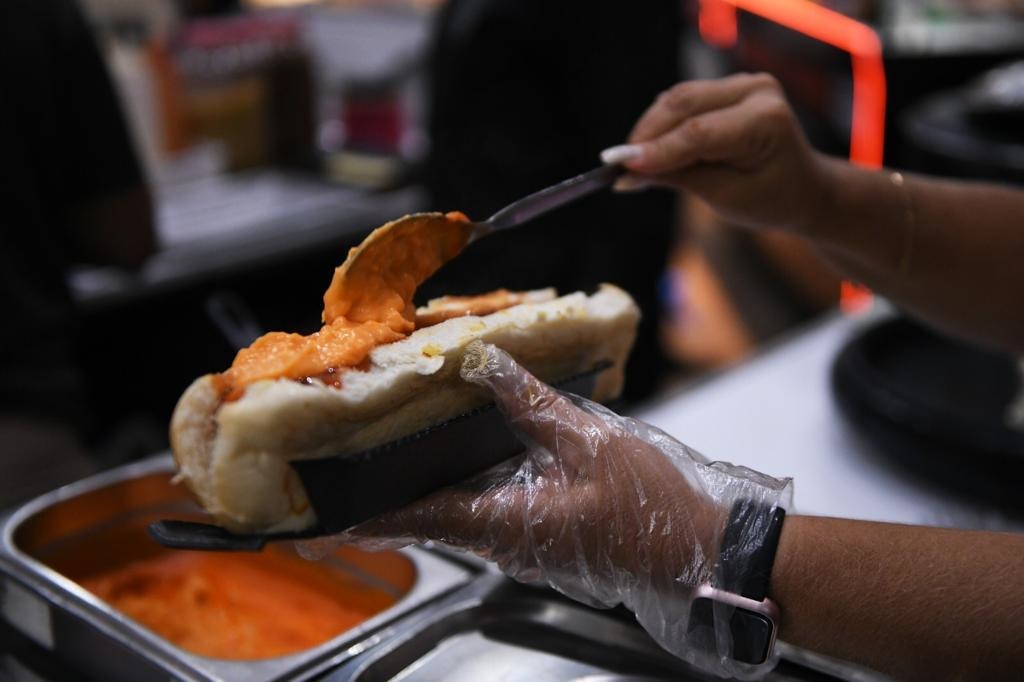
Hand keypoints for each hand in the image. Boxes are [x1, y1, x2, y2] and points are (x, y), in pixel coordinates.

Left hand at [343, 341, 791, 675]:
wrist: (700, 552)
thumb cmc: (651, 508)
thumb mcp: (590, 440)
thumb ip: (530, 401)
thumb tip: (482, 362)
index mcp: (505, 523)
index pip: (415, 521)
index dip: (363, 519)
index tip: (318, 521)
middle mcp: (503, 540)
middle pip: (426, 517)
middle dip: (383, 498)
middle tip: (343, 472)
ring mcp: (522, 541)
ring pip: (455, 512)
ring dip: (420, 490)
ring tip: (387, 454)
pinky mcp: (541, 535)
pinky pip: (486, 509)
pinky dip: (460, 483)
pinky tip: (459, 449)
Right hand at [603, 73, 834, 234]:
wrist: (803, 187)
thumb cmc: (770, 199)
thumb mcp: (723, 197)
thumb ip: (676, 178)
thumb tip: (627, 175)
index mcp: (765, 121)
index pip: (698, 132)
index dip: (656, 150)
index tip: (620, 167)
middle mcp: (757, 91)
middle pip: (684, 104)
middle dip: (646, 135)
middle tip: (616, 164)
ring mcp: (744, 84)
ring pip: (679, 98)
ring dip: (650, 128)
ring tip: (628, 161)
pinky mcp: (730, 87)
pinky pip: (686, 100)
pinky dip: (662, 122)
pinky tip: (646, 148)